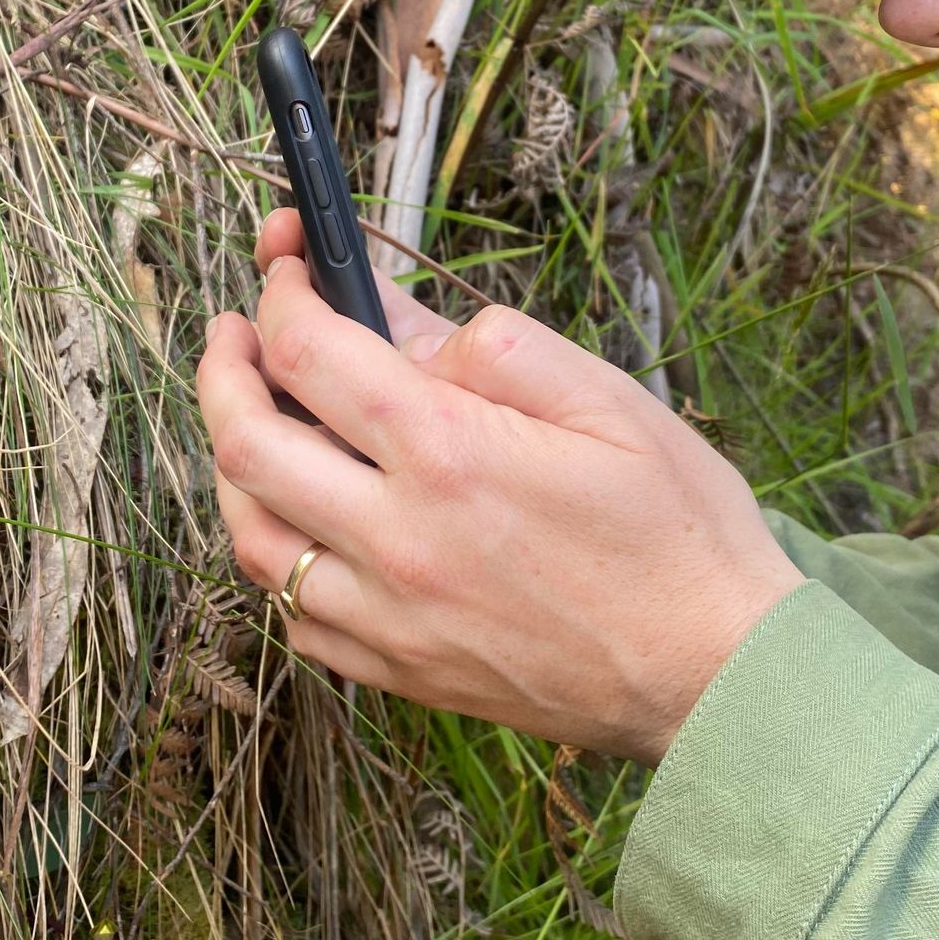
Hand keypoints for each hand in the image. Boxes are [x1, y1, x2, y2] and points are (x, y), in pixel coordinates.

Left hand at [194, 209, 805, 764]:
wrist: (716, 673)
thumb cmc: (677, 529)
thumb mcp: (604, 398)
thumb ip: (492, 347)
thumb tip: (399, 321)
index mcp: (448, 453)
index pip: (310, 351)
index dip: (283, 291)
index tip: (286, 267)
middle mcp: (398, 539)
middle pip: (245, 445)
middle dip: (222, 369)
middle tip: (234, 332)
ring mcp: (390, 617)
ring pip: (251, 538)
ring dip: (233, 466)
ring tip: (252, 419)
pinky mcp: (399, 672)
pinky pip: (294, 617)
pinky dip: (280, 559)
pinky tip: (305, 526)